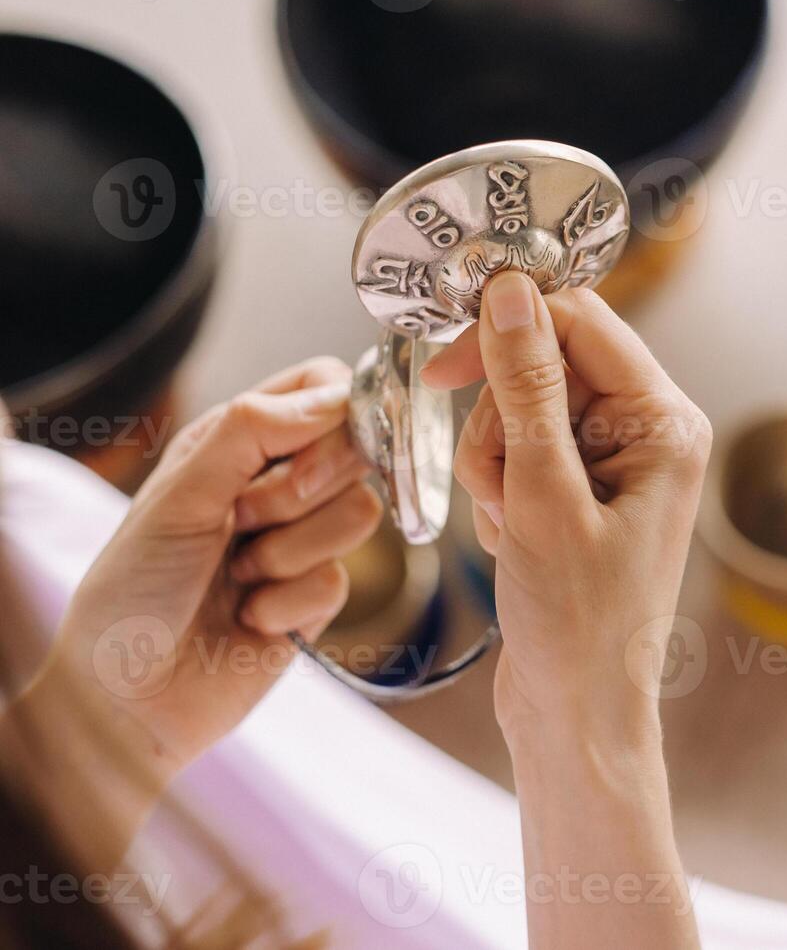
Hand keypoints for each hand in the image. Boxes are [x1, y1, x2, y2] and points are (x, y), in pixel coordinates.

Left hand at [29, 358, 382, 780]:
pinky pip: (341, 579)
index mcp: (237, 442)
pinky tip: (248, 617)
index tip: (316, 444)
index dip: (339, 409)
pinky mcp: (318, 597)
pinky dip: (288, 603)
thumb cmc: (133, 588)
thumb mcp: (179, 492)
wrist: (127, 697)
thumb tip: (337, 397)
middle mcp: (276, 483)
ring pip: (360, 514)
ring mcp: (303, 540)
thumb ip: (251, 429)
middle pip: (357, 451)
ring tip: (239, 575)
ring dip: (290, 551)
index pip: (323, 388)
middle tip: (244, 519)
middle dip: (299, 490)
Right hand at [420, 273, 711, 743]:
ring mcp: (611, 465)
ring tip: (512, 530)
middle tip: (506, 491)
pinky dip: (497, 494)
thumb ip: (526, 387)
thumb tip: (510, 293)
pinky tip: (512, 544)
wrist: (576, 716)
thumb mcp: (544, 496)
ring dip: (494, 467)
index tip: (445, 360)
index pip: (582, 321)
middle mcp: (646, 434)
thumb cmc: (580, 625)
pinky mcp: (576, 494)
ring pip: (517, 411)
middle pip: (543, 366)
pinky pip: (515, 455)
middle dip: (501, 425)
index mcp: (665, 423)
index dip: (509, 329)